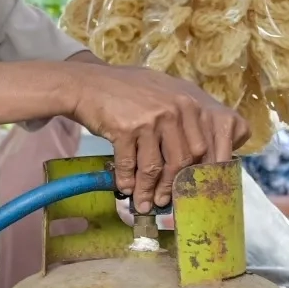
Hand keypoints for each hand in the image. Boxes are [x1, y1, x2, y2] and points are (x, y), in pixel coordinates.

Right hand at [67, 67, 246, 213]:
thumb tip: (199, 151)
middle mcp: (173, 111)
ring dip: (148, 190)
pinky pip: (128, 163)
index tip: (190, 189)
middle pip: (181, 161)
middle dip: (172, 186)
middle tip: (164, 201)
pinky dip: (127, 179)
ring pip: (154, 167)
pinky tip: (125, 188)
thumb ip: (183, 116)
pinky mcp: (125, 129)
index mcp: (188, 105)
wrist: (86, 84)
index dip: (196, 173)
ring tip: (143, 203)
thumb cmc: (126, 90)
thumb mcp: (163, 93)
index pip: (201, 148)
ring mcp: (149, 120)